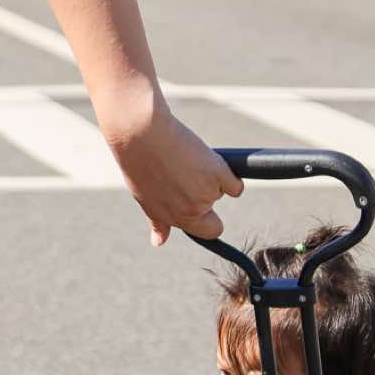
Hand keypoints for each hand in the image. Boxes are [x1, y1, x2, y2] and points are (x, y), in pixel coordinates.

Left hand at [103, 96, 243, 244]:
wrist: (139, 132)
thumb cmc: (139, 161)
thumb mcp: (144, 197)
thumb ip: (158, 221)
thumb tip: (158, 242)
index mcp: (171, 218)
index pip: (204, 234)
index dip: (204, 222)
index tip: (199, 209)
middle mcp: (189, 211)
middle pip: (215, 222)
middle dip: (209, 206)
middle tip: (194, 181)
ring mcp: (205, 194)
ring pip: (220, 192)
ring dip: (209, 177)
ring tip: (185, 158)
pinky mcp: (217, 174)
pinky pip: (236, 184)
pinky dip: (229, 173)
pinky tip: (209, 160)